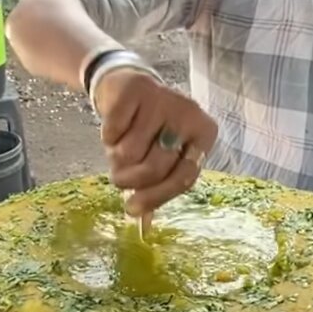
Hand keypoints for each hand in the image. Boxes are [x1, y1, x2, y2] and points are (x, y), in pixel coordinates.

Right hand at [94, 68, 217, 215]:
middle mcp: (190, 114)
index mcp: (204, 134)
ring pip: (130, 152)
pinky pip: (113, 131)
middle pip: (155, 168)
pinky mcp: (136, 89)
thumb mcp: (159, 156)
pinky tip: (114, 127)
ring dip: (116, 157)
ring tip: (119, 146)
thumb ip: (156, 188)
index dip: (156, 197)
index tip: (132, 210)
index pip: (184, 177)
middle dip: (131, 179)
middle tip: (119, 179)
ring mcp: (164, 99)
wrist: (124, 85)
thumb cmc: (147, 130)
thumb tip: (143, 226)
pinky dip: (108, 137)